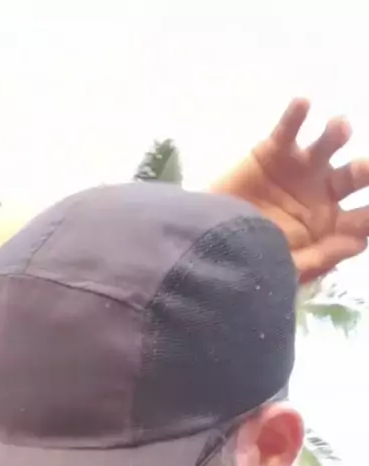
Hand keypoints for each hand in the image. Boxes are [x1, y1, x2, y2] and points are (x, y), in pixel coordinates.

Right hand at [211, 99, 368, 283]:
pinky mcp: (273, 152)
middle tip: (366, 167)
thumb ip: (322, 256)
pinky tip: (303, 103)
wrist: (207, 242)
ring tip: (340, 126)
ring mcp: (299, 170)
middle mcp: (321, 193)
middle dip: (363, 170)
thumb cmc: (250, 261)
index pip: (363, 217)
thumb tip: (360, 241)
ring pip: (325, 147)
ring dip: (336, 135)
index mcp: (331, 225)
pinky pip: (288, 130)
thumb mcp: (287, 269)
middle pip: (351, 178)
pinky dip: (296, 116)